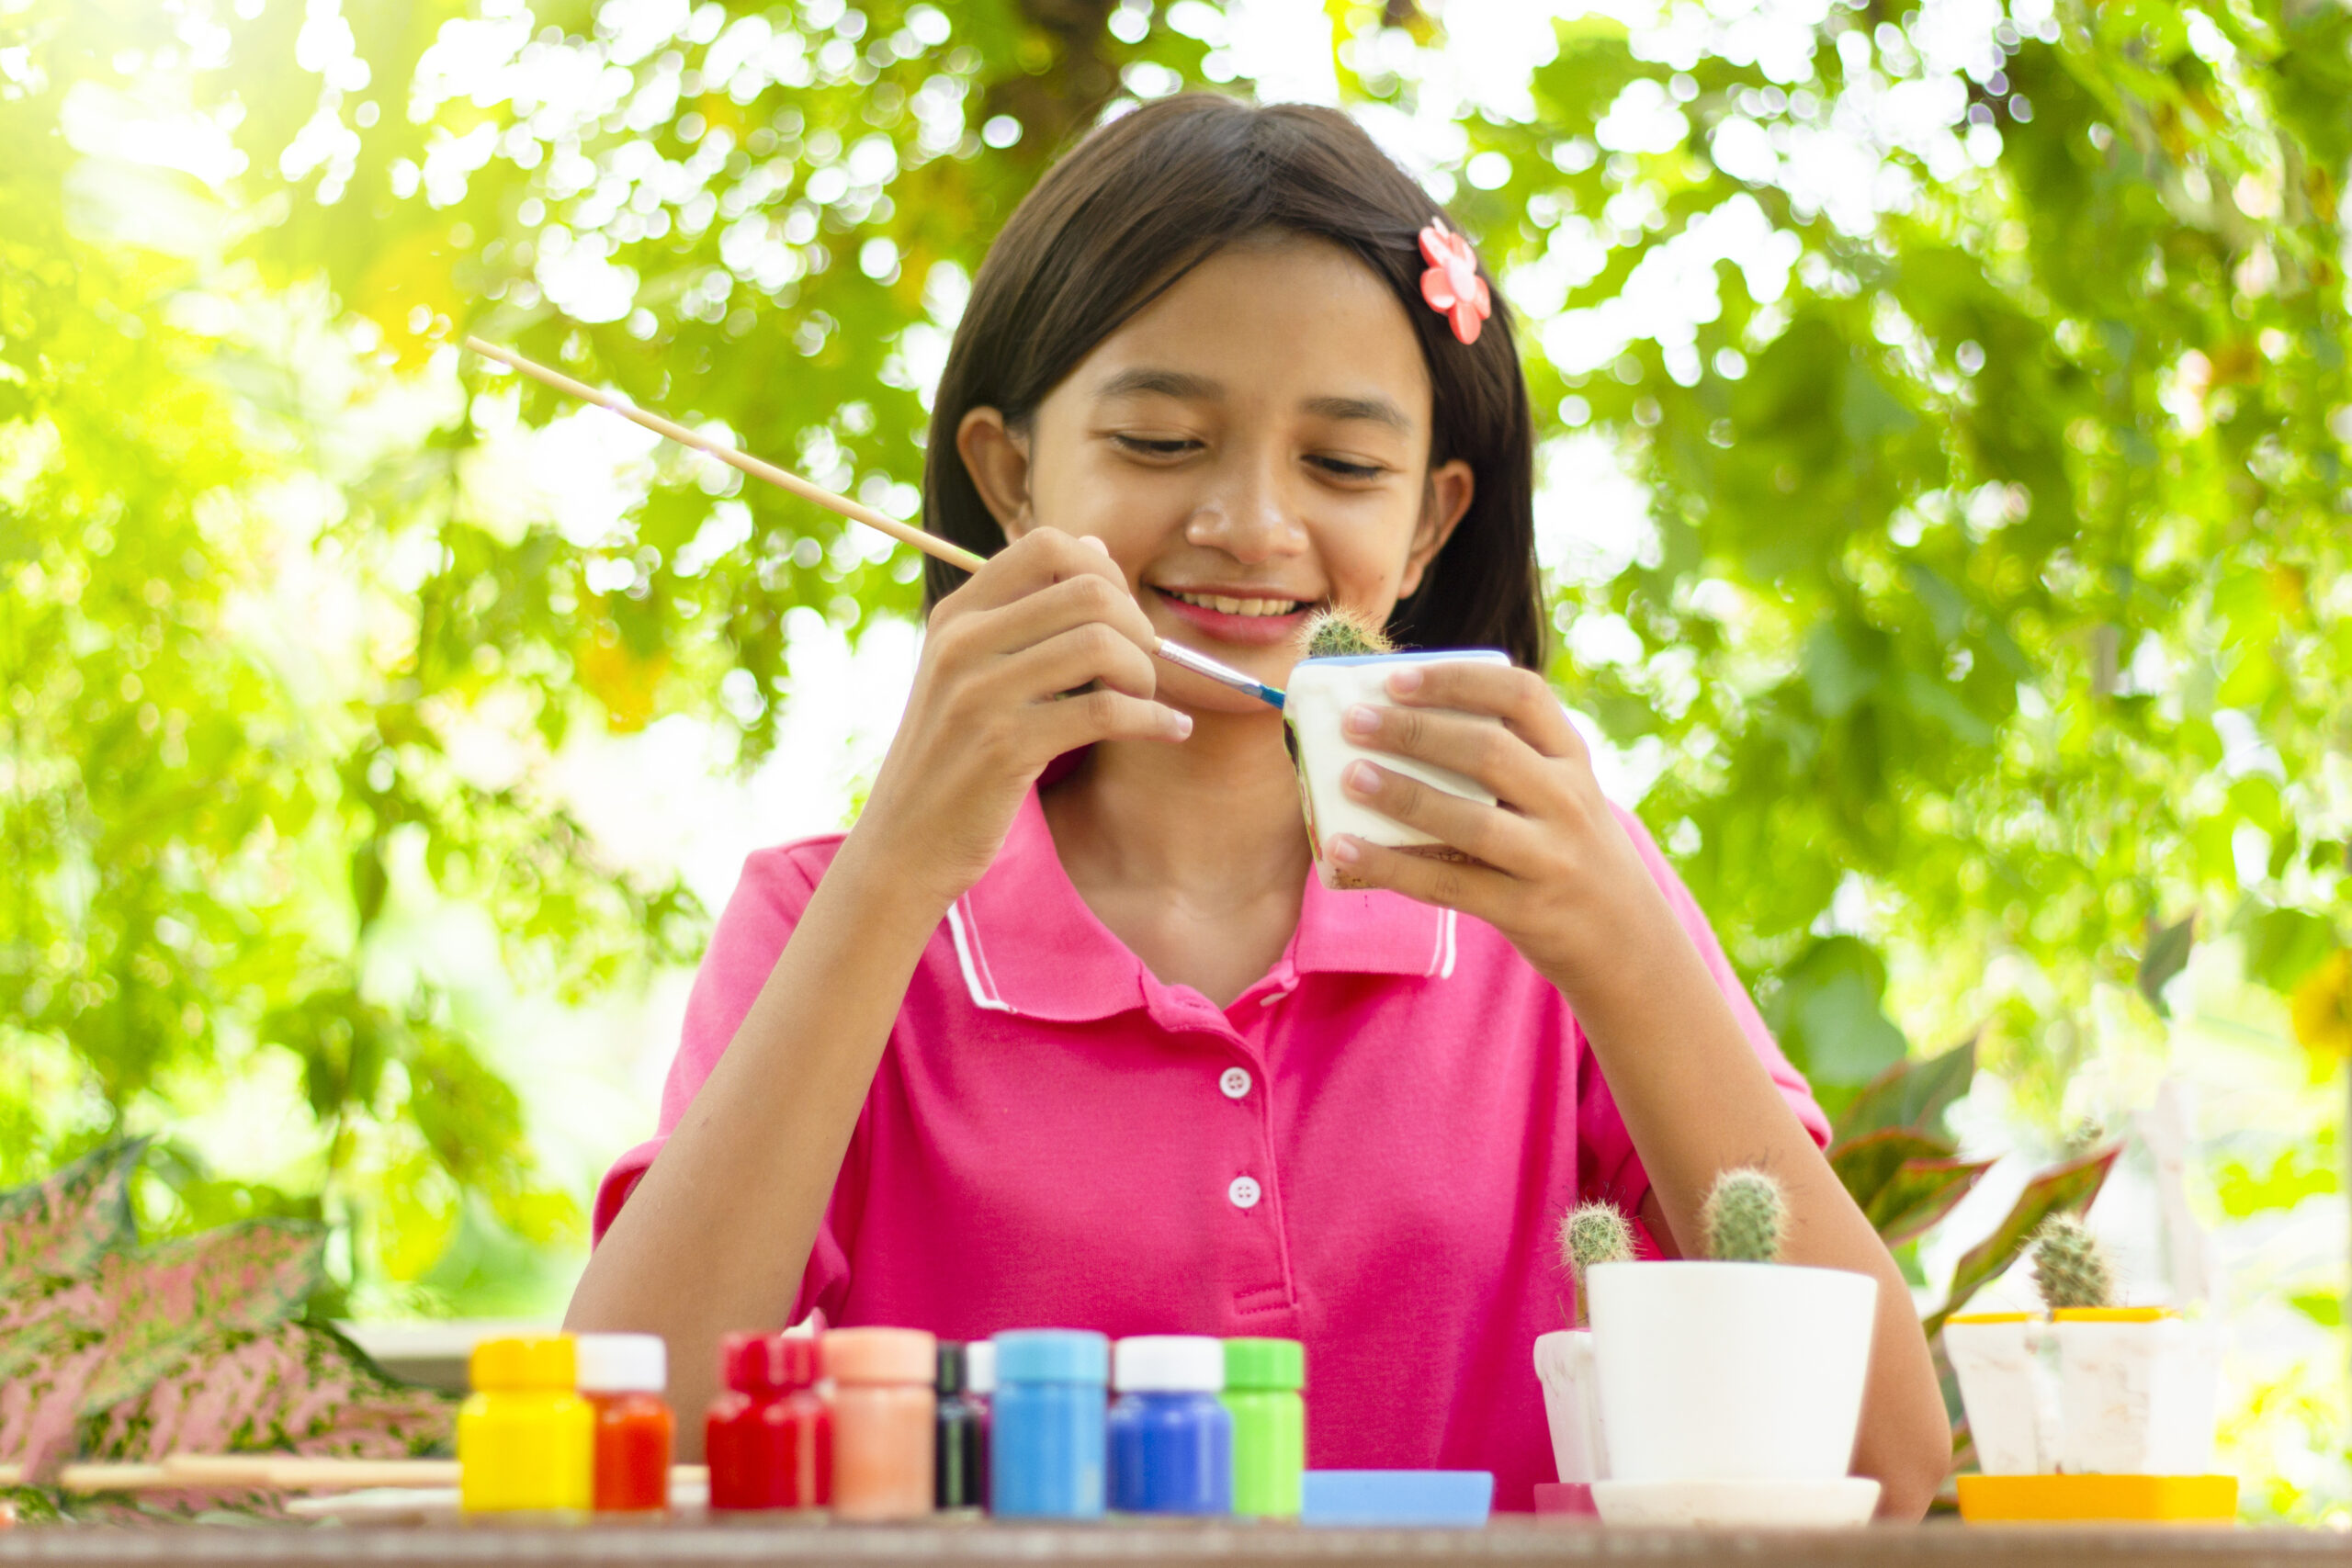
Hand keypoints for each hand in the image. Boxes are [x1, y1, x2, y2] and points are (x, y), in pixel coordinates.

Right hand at [849, 530, 1190, 911]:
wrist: (903, 844)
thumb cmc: (953, 758)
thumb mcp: (971, 674)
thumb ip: (1027, 613)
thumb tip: (1100, 550)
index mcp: (955, 615)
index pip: (1045, 545)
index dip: (1104, 573)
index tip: (1121, 617)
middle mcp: (962, 642)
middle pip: (1087, 590)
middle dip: (1137, 625)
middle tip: (1144, 664)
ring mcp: (980, 693)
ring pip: (1102, 644)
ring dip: (1147, 673)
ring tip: (1148, 700)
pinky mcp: (1005, 747)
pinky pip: (1106, 711)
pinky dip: (1154, 719)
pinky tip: (1168, 731)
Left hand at [1322, 662, 1673, 994]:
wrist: (1626, 938)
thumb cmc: (1567, 849)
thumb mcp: (1561, 793)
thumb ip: (1510, 759)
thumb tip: (1396, 724)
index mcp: (1573, 759)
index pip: (1523, 696)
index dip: (1457, 681)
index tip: (1397, 679)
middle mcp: (1568, 803)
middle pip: (1489, 753)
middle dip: (1415, 731)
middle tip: (1353, 723)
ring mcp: (1550, 859)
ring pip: (1471, 820)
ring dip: (1403, 795)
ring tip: (1349, 777)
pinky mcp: (1524, 910)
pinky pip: (1448, 884)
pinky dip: (1391, 866)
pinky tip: (1345, 850)